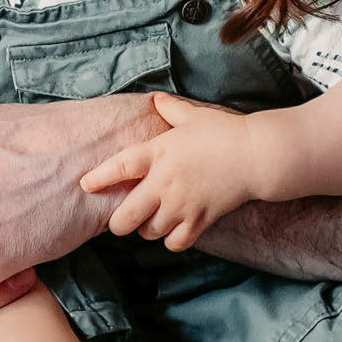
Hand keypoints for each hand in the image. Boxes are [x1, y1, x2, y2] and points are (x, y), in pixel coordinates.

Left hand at [82, 94, 261, 249]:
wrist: (256, 155)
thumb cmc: (224, 132)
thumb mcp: (193, 116)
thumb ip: (171, 108)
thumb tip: (156, 99)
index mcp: (158, 152)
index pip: (119, 167)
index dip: (99, 178)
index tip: (85, 184)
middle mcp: (165, 182)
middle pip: (126, 217)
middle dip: (118, 222)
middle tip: (120, 219)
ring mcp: (182, 204)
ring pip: (148, 232)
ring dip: (146, 229)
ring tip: (150, 221)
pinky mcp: (200, 220)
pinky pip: (175, 243)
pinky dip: (171, 240)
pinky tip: (173, 230)